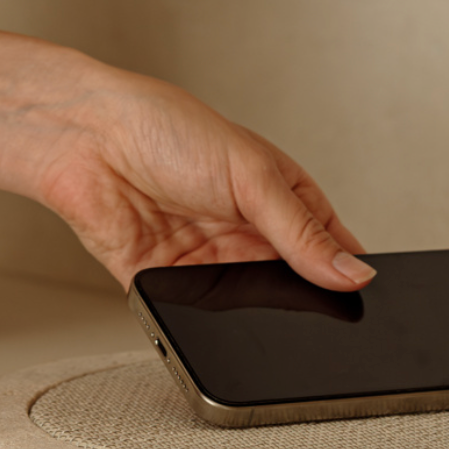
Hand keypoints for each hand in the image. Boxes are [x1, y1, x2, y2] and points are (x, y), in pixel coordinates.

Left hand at [35, 63, 374, 290]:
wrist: (87, 138)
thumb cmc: (167, 128)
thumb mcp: (254, 177)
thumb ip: (303, 232)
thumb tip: (353, 273)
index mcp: (279, 199)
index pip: (328, 248)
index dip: (345, 274)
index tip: (361, 300)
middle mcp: (245, 232)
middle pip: (287, 286)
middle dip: (296, 302)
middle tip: (308, 313)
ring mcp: (205, 259)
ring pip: (242, 309)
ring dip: (247, 313)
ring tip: (248, 300)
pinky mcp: (165, 282)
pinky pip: (190, 316)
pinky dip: (197, 320)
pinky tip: (202, 308)